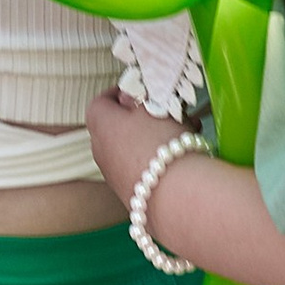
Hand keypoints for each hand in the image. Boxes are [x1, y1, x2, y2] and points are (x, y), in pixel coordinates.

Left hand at [87, 86, 192, 208]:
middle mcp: (100, 150)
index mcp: (99, 124)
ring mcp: (114, 174)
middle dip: (143, 114)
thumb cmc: (159, 144)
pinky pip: (142, 165)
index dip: (119, 91)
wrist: (173, 196)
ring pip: (133, 146)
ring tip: (185, 127)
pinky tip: (184, 150)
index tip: (139, 88)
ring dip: (155, 134)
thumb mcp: (152, 107)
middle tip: (166, 107)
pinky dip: (157, 155)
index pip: (100, 101)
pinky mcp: (131, 191)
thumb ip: (139, 95)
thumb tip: (130, 93)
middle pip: (118, 125)